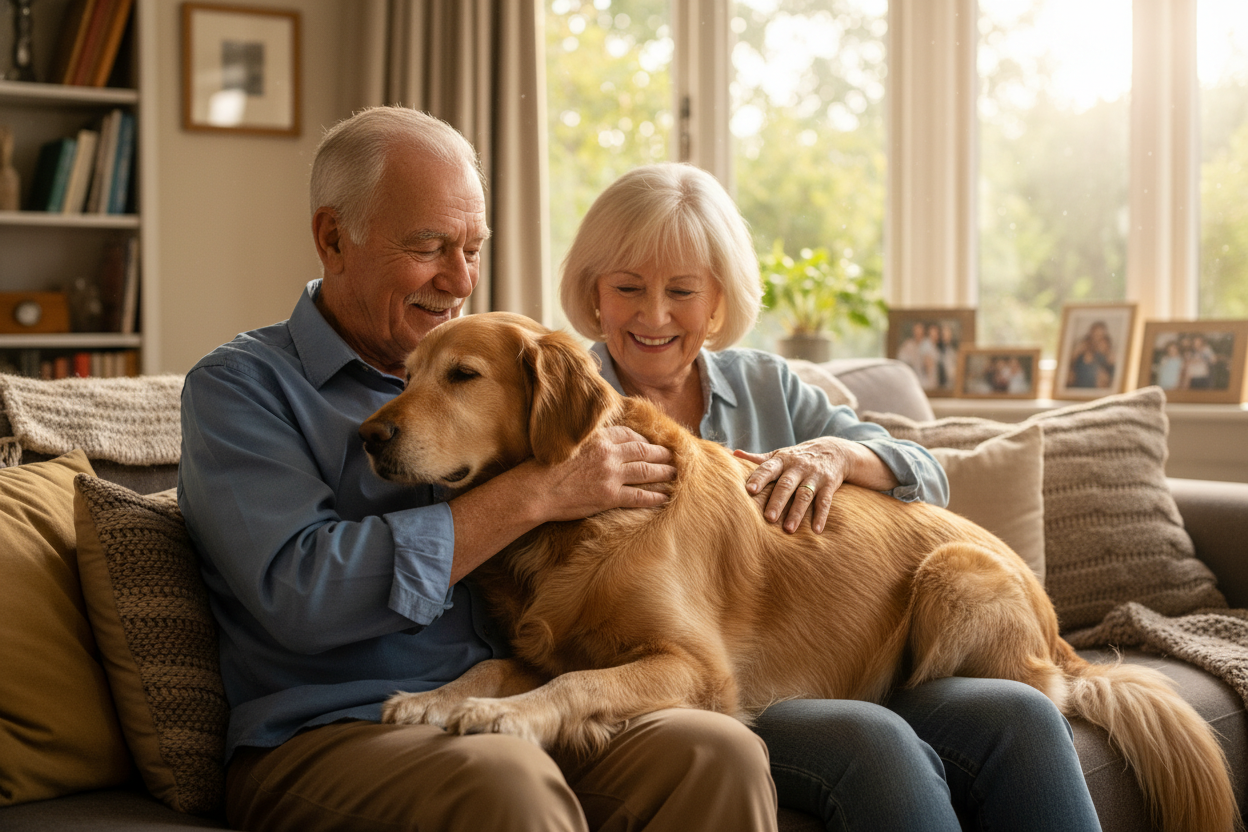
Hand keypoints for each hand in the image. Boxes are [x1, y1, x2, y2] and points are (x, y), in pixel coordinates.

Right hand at [530, 425, 675, 521]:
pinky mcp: (609, 496)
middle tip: (672, 456)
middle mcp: (608, 453)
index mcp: (597, 437)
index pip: (628, 434)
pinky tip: (665, 496)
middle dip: (660, 453)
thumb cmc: (542, 466)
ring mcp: (611, 475)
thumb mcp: (565, 442)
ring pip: (646, 471)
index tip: (649, 443)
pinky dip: (654, 496)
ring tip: (675, 473)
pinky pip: (639, 496)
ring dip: (663, 472)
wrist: (535, 490)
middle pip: (643, 450)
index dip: (641, 439)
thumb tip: (594, 440)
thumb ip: (585, 439)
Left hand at [735, 437, 895, 533]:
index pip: (768, 468)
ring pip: (804, 495)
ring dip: (797, 513)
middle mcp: (798, 467)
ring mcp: (814, 476)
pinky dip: (821, 516)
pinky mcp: (829, 485)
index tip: (750, 490)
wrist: (833, 450)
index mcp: (782, 460)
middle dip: (777, 501)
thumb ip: (759, 459)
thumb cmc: (798, 457)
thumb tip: (734, 453)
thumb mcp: (780, 455)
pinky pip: (825, 502)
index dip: (759, 478)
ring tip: (788, 529)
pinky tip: (816, 531)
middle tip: (768, 518)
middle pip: (786, 485)